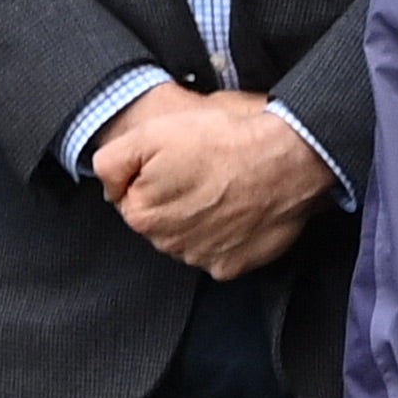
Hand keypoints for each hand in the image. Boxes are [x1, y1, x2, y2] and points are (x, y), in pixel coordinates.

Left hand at [92, 86, 328, 277]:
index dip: (151, 178)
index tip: (177, 162)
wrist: (289, 158)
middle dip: (174, 200)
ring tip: (224, 190)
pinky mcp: (233, 266)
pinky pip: (220, 254)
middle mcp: (167, 243)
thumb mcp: (152, 132)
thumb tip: (108, 187)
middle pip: (159, 223)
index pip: (130, 200)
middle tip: (203, 173)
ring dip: (199, 220)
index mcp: (141, 213)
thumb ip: (112, 162)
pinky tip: (239, 211)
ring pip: (188, 239)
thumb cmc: (225, 140)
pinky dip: (227, 237)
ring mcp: (201, 257)